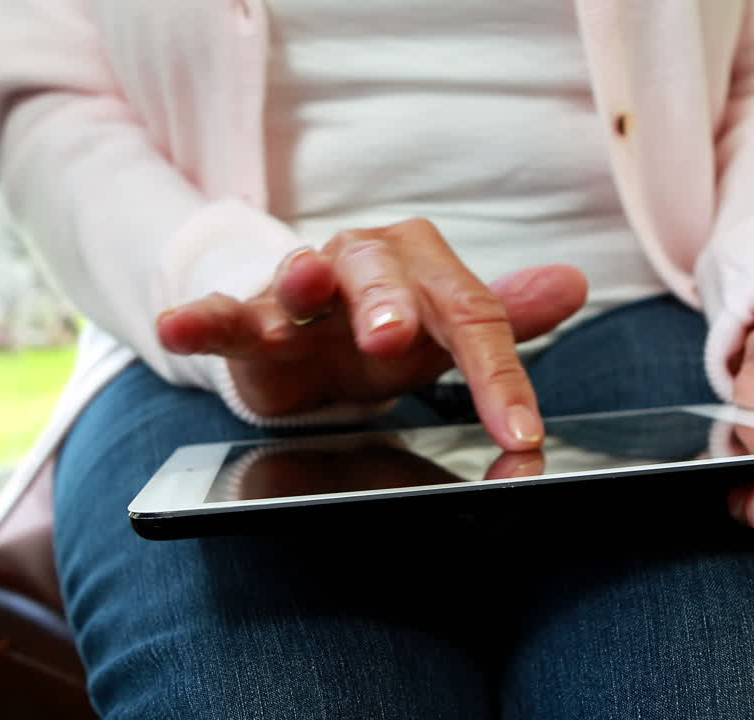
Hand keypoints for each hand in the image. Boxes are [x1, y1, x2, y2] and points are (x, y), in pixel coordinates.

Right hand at [156, 218, 588, 450]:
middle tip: (395, 337)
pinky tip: (178, 323)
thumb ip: (506, 314)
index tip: (520, 433)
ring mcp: (303, 290)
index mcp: (424, 269)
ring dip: (303, 282)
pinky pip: (224, 313)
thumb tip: (574, 285)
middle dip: (388, 302)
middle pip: (381, 276)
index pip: (469, 319)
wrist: (315, 335)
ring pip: (302, 279)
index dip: (497, 377)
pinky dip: (202, 317)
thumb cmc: (390, 332)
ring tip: (302, 282)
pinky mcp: (250, 320)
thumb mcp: (448, 330)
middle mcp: (365, 266)